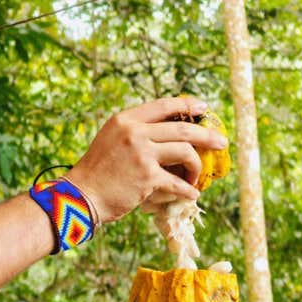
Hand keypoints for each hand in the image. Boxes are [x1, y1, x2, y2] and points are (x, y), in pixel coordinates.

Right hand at [65, 97, 228, 222]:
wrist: (80, 196)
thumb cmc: (97, 172)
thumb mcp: (111, 140)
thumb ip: (135, 132)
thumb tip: (169, 132)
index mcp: (126, 119)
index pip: (164, 106)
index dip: (188, 105)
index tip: (204, 108)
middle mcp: (134, 132)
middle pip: (183, 128)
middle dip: (207, 135)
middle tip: (221, 143)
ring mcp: (142, 153)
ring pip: (185, 152)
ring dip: (195, 167)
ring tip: (195, 178)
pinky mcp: (147, 177)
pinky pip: (177, 182)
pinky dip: (187, 191)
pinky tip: (191, 195)